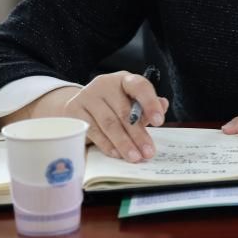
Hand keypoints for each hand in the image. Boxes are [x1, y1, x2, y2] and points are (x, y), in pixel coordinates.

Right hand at [17, 72, 167, 162]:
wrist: (80, 106)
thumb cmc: (112, 105)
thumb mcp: (130, 102)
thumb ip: (147, 106)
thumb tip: (163, 105)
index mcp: (124, 80)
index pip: (139, 86)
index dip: (150, 103)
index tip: (160, 122)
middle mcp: (105, 84)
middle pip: (124, 111)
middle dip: (138, 134)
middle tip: (148, 152)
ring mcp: (88, 96)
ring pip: (109, 123)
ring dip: (124, 143)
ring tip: (135, 157)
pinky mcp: (74, 110)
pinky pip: (93, 131)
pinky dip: (106, 144)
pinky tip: (116, 154)